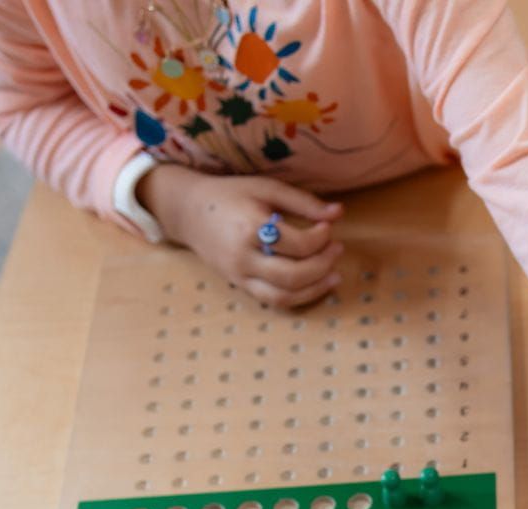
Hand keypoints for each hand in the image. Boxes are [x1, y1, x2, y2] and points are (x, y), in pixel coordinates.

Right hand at [139, 164, 345, 308]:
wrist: (189, 211)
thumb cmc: (230, 195)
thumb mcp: (266, 188)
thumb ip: (302, 201)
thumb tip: (338, 213)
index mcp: (250, 228)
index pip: (296, 244)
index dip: (320, 238)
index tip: (328, 227)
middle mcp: (243, 257)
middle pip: (293, 276)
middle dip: (322, 265)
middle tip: (337, 249)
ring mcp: (240, 276)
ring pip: (284, 296)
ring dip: (315, 289)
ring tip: (334, 275)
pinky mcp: (240, 286)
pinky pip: (274, 301)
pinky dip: (299, 297)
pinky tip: (315, 285)